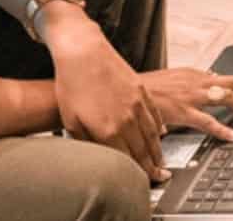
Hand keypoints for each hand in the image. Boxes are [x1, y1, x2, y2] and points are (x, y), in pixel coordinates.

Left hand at [49, 21, 168, 181]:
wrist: (83, 52)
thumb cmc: (72, 84)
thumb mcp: (72, 121)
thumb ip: (88, 142)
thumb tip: (99, 154)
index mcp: (109, 130)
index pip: (128, 159)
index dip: (138, 173)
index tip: (144, 180)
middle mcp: (127, 119)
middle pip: (143, 149)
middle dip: (152, 166)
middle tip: (159, 175)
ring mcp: (137, 103)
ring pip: (153, 133)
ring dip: (157, 149)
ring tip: (160, 160)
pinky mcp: (141, 90)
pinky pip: (155, 114)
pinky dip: (159, 127)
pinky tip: (160, 133)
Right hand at [138, 68, 232, 142]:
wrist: (126, 92)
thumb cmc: (147, 88)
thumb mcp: (173, 78)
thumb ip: (193, 80)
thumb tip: (211, 76)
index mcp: (194, 74)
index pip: (225, 78)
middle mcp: (196, 81)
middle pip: (232, 83)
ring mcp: (190, 95)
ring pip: (226, 97)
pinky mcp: (182, 110)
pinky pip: (208, 121)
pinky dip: (223, 129)